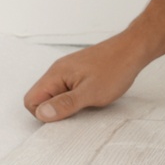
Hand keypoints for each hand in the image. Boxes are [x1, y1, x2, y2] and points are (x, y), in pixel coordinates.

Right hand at [23, 32, 149, 122]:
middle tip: (78, 109)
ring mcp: (69, 71)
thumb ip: (65, 104)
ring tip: (88, 102)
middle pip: (42, 98)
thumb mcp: (90, 92)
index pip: (31, 100)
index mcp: (55, 74)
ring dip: (68, 104)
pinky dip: (77, 97)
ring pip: (56, 95)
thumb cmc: (115, 68)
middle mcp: (58, 71)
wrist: (134, 49)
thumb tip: (42, 114)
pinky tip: (93, 96)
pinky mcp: (80, 73)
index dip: (44, 114)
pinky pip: (68, 90)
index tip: (64, 116)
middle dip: (57, 109)